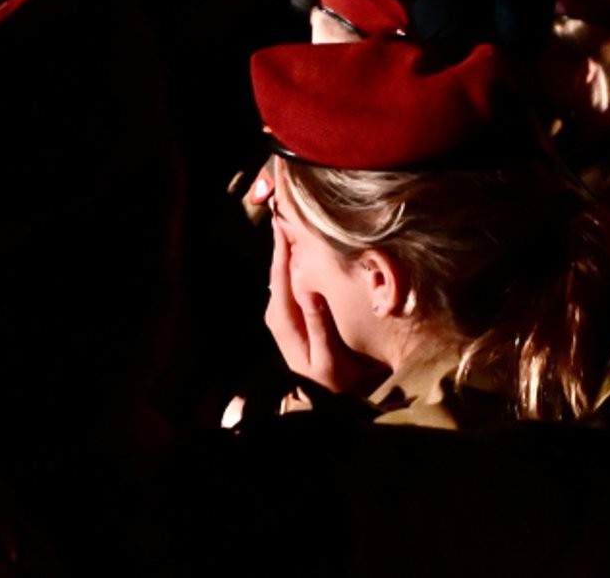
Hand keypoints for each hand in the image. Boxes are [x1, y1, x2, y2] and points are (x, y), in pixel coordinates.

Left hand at [263, 222, 365, 393]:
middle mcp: (278, 312)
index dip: (281, 247)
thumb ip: (319, 325)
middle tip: (285, 208)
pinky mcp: (292, 314)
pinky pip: (291, 281)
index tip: (282, 219)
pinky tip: (301, 249)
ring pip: (284, 273)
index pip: (280, 275)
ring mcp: (283, 312)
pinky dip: (295, 262)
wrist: (326, 401)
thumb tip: (311, 291)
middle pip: (278, 269)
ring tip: (292, 221)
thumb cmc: (332, 381)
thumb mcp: (327, 358)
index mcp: (283, 318)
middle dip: (282, 241)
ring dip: (288, 249)